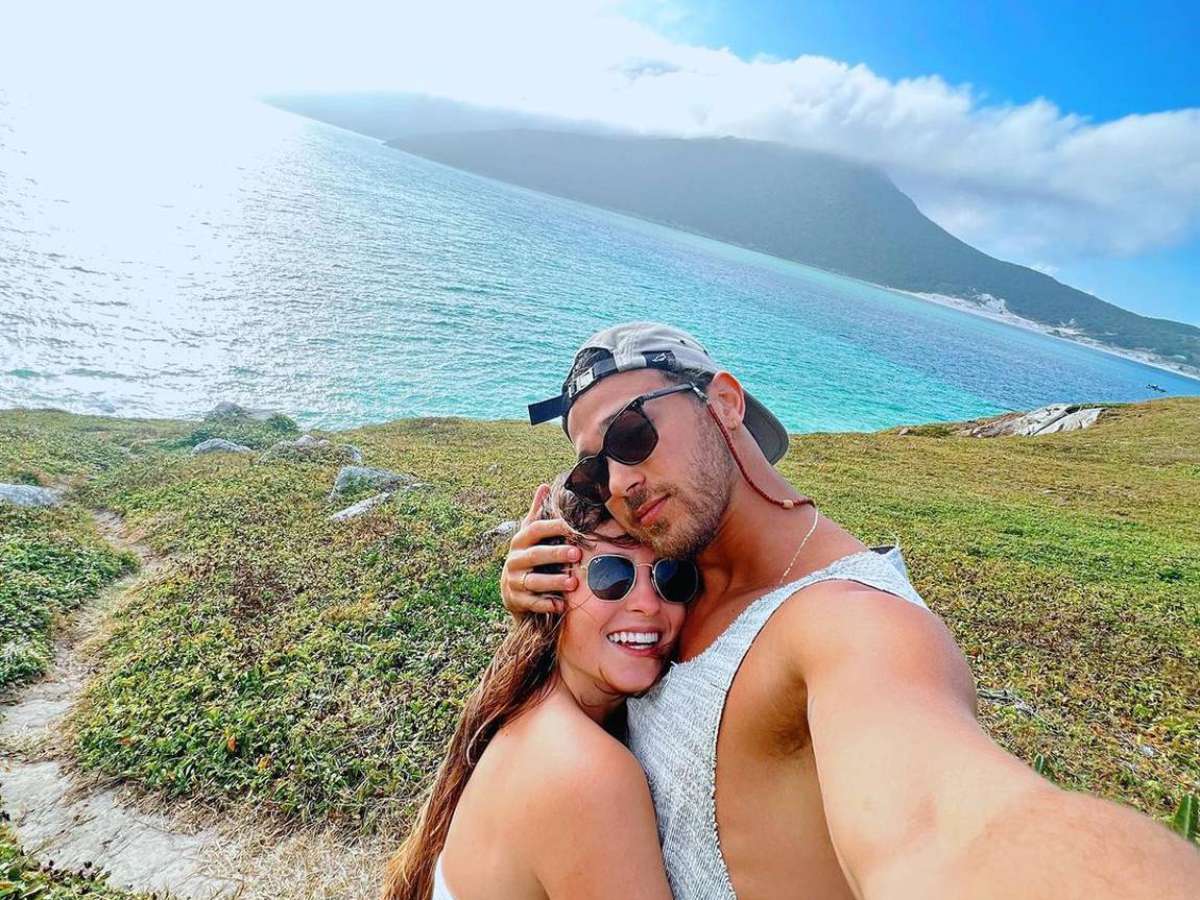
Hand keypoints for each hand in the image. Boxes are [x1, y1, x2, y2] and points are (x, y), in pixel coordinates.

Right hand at [500, 483, 580, 616]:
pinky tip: (561, 605)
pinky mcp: (516, 600)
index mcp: (520, 541)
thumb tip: (544, 485)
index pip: (536, 529)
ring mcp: (514, 580)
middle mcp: (515, 559)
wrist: (512, 589)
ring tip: (573, 583)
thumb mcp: (530, 535)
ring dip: (553, 582)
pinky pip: (531, 603)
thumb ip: (537, 513)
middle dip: (556, 554)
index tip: (575, 526)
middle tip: (577, 553)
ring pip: (534, 581)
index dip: (554, 527)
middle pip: (535, 555)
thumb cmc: (529, 557)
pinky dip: (546, 605)